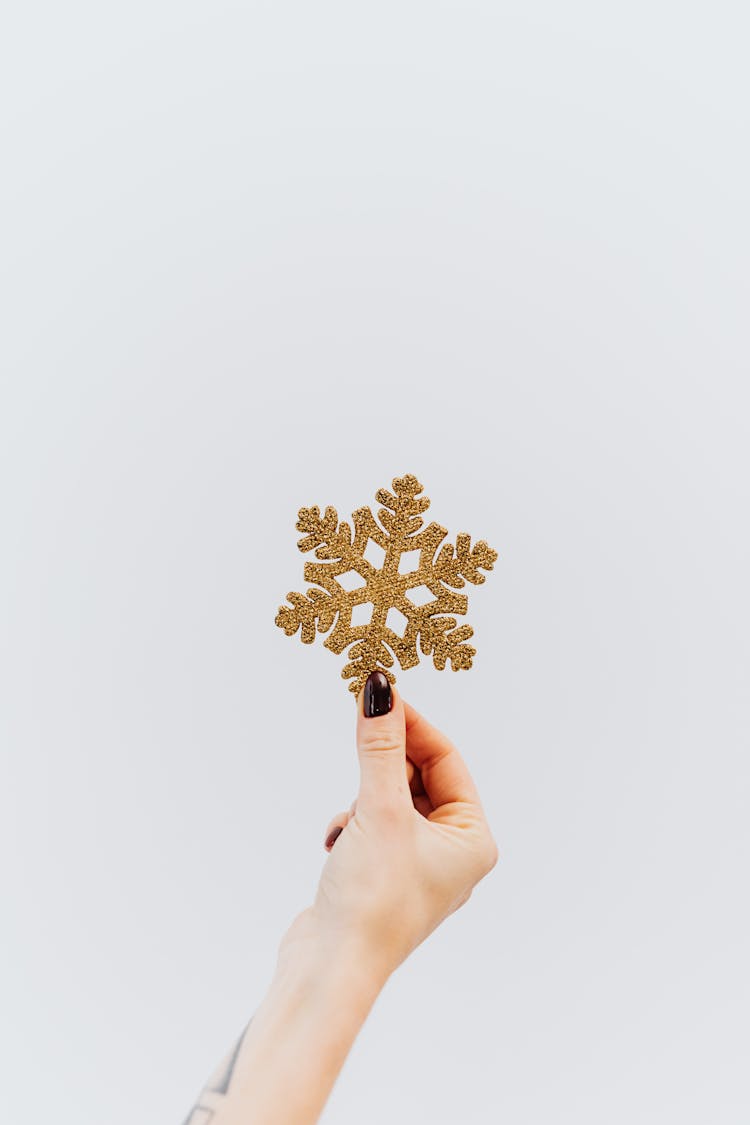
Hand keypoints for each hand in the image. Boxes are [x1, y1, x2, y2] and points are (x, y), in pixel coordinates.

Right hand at [283, 672, 498, 980]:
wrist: (329, 970)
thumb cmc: (371, 900)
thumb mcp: (378, 809)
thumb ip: (380, 746)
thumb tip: (380, 689)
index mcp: (473, 840)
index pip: (447, 760)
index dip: (413, 724)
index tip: (381, 693)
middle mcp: (452, 854)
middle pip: (419, 778)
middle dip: (386, 762)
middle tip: (360, 722)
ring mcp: (416, 867)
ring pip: (390, 800)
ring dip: (365, 798)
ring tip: (351, 821)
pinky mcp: (382, 877)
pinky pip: (371, 826)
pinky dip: (352, 824)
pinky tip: (338, 844)